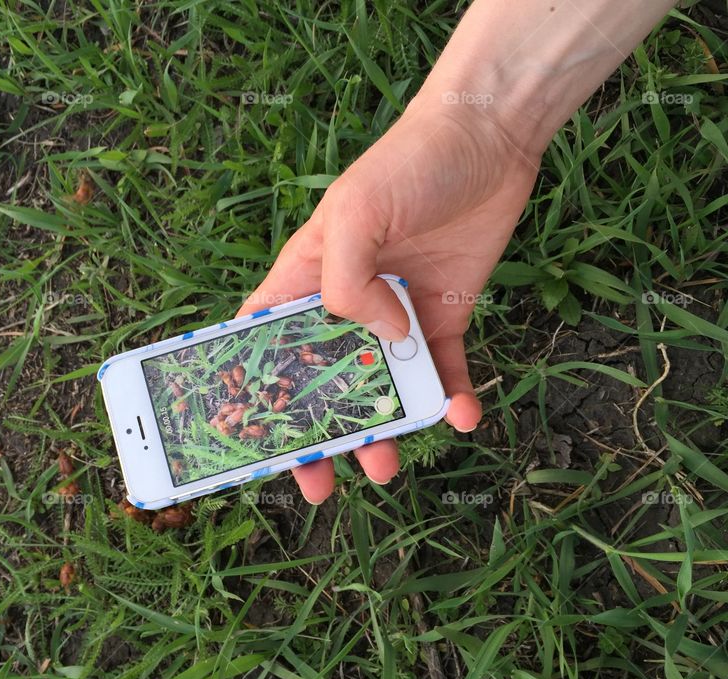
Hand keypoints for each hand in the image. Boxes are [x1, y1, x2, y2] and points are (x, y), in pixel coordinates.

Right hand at [238, 97, 541, 503]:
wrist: (487, 140)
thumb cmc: (406, 164)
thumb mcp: (355, 212)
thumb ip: (346, 281)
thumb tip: (380, 341)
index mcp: (303, 280)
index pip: (262, 342)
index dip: (249, 391)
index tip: (246, 439)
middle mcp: (344, 306)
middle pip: (317, 384)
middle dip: (316, 435)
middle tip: (317, 482)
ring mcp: (395, 317)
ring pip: (379, 390)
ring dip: (382, 430)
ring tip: (386, 467)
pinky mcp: (444, 319)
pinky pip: (445, 373)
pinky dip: (453, 401)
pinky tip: (463, 418)